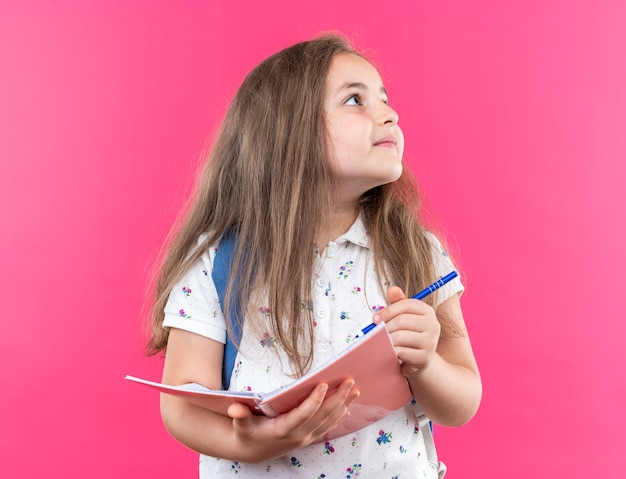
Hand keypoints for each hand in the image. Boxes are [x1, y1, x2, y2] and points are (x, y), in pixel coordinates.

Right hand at [226, 378, 358, 461]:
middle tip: (350, 381)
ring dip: (344, 405)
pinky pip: (328, 427)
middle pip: (323, 416)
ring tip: (355, 390)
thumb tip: (233, 408)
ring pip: (329, 421)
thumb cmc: (247, 433)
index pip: (303, 414)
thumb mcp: (240, 425)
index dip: (314, 401)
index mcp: (283, 430)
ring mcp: (306, 438)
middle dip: (338, 398)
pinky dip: (339, 417)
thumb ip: (239, 416)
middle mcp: (298, 436)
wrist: (253, 451)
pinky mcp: (309, 438)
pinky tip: (348, 407)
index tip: (324, 385)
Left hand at [374, 286, 440, 377]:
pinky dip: (392, 352)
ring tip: (384, 343)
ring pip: (400, 337)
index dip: (388, 311)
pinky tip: (391, 353)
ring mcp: (431, 342)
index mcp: (427, 311)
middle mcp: (433, 325)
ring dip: (387, 340)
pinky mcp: (425, 358)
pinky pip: (401, 352)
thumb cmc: (407, 334)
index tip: (375, 319)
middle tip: (378, 333)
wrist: (417, 360)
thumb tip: (392, 289)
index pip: (406, 304)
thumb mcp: (402, 316)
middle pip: (402, 321)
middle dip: (386, 327)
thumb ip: (397, 302)